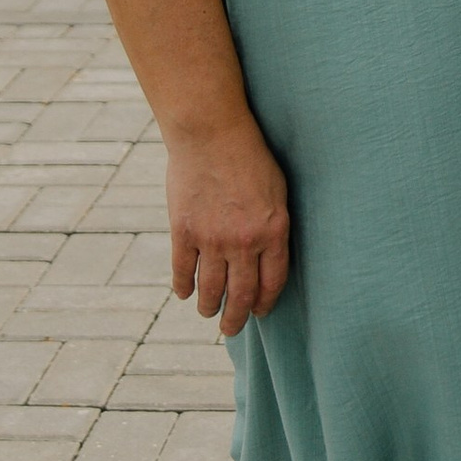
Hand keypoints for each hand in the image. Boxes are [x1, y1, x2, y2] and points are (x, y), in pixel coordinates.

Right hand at [165, 118, 291, 334]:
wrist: (211, 131)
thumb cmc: (250, 154)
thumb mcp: (277, 189)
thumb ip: (274, 225)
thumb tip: (269, 255)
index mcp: (273, 231)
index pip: (272, 283)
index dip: (264, 303)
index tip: (259, 312)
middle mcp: (244, 242)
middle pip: (241, 295)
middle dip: (236, 318)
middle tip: (231, 329)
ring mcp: (212, 238)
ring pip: (210, 289)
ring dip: (209, 307)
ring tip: (208, 313)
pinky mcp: (183, 231)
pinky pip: (183, 271)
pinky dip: (183, 286)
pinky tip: (184, 293)